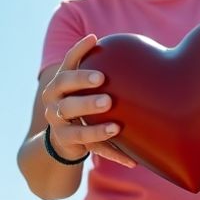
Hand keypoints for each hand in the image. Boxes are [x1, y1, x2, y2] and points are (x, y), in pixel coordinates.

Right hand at [40, 35, 136, 166]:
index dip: (79, 50)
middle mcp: (54, 100)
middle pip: (64, 87)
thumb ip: (104, 71)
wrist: (62, 139)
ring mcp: (57, 123)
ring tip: (116, 126)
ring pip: (75, 125)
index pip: (67, 62)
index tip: (94, 39)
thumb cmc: (83, 103)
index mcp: (60, 82)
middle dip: (82, 82)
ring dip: (96, 126)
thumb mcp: (85, 88)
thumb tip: (145, 49)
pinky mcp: (67, 142)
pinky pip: (91, 148)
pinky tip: (132, 160)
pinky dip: (112, 153)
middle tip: (102, 79)